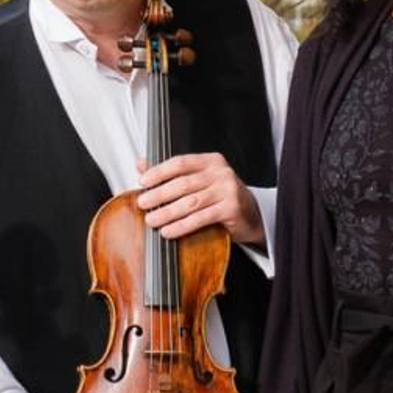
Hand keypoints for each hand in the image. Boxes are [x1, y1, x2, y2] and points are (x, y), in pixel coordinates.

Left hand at [137, 154, 264, 245]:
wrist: (250, 214)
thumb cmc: (220, 196)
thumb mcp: (198, 180)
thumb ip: (171, 173)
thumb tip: (141, 163)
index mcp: (210, 161)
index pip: (180, 163)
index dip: (159, 171)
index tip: (143, 181)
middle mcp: (220, 173)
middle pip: (183, 183)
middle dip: (159, 194)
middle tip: (143, 203)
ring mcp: (228, 190)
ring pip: (191, 202)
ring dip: (167, 212)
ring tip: (152, 220)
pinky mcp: (231, 209)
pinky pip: (201, 218)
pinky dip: (182, 226)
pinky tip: (169, 231)